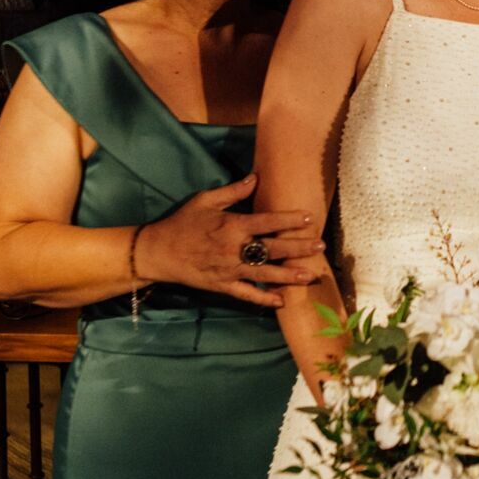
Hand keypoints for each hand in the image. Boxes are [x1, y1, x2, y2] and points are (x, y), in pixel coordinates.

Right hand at [134, 173, 325, 308]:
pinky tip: (283, 301)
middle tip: (320, 246)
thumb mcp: (205, 200)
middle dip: (298, 248)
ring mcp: (229, 270)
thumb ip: (233, 191)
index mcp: (232, 225)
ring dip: (290, 275)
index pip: (267, 222)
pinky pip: (247, 295)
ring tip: (311, 275)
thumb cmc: (182, 223)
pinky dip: (265, 299)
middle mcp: (234, 249)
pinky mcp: (222, 286)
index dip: (289, 220)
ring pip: (265, 274)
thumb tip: (256, 177)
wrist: (158, 252)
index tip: (309, 218)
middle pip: (272, 248)